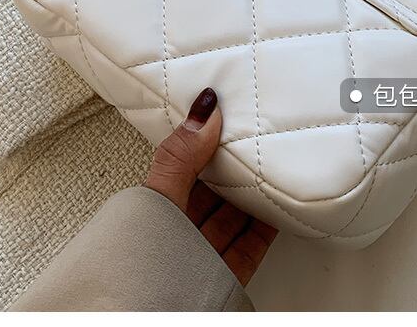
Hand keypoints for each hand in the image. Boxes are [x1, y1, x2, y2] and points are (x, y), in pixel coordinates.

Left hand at [144, 87, 276, 285]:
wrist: (148, 317)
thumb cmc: (140, 262)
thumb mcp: (158, 196)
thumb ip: (181, 156)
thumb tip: (204, 110)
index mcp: (151, 209)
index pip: (180, 169)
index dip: (200, 145)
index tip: (223, 121)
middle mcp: (174, 234)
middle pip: (209, 194)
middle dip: (229, 169)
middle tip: (252, 140)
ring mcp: (199, 256)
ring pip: (230, 218)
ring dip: (250, 195)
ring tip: (270, 166)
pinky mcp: (223, 276)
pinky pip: (249, 244)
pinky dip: (265, 225)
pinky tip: (277, 207)